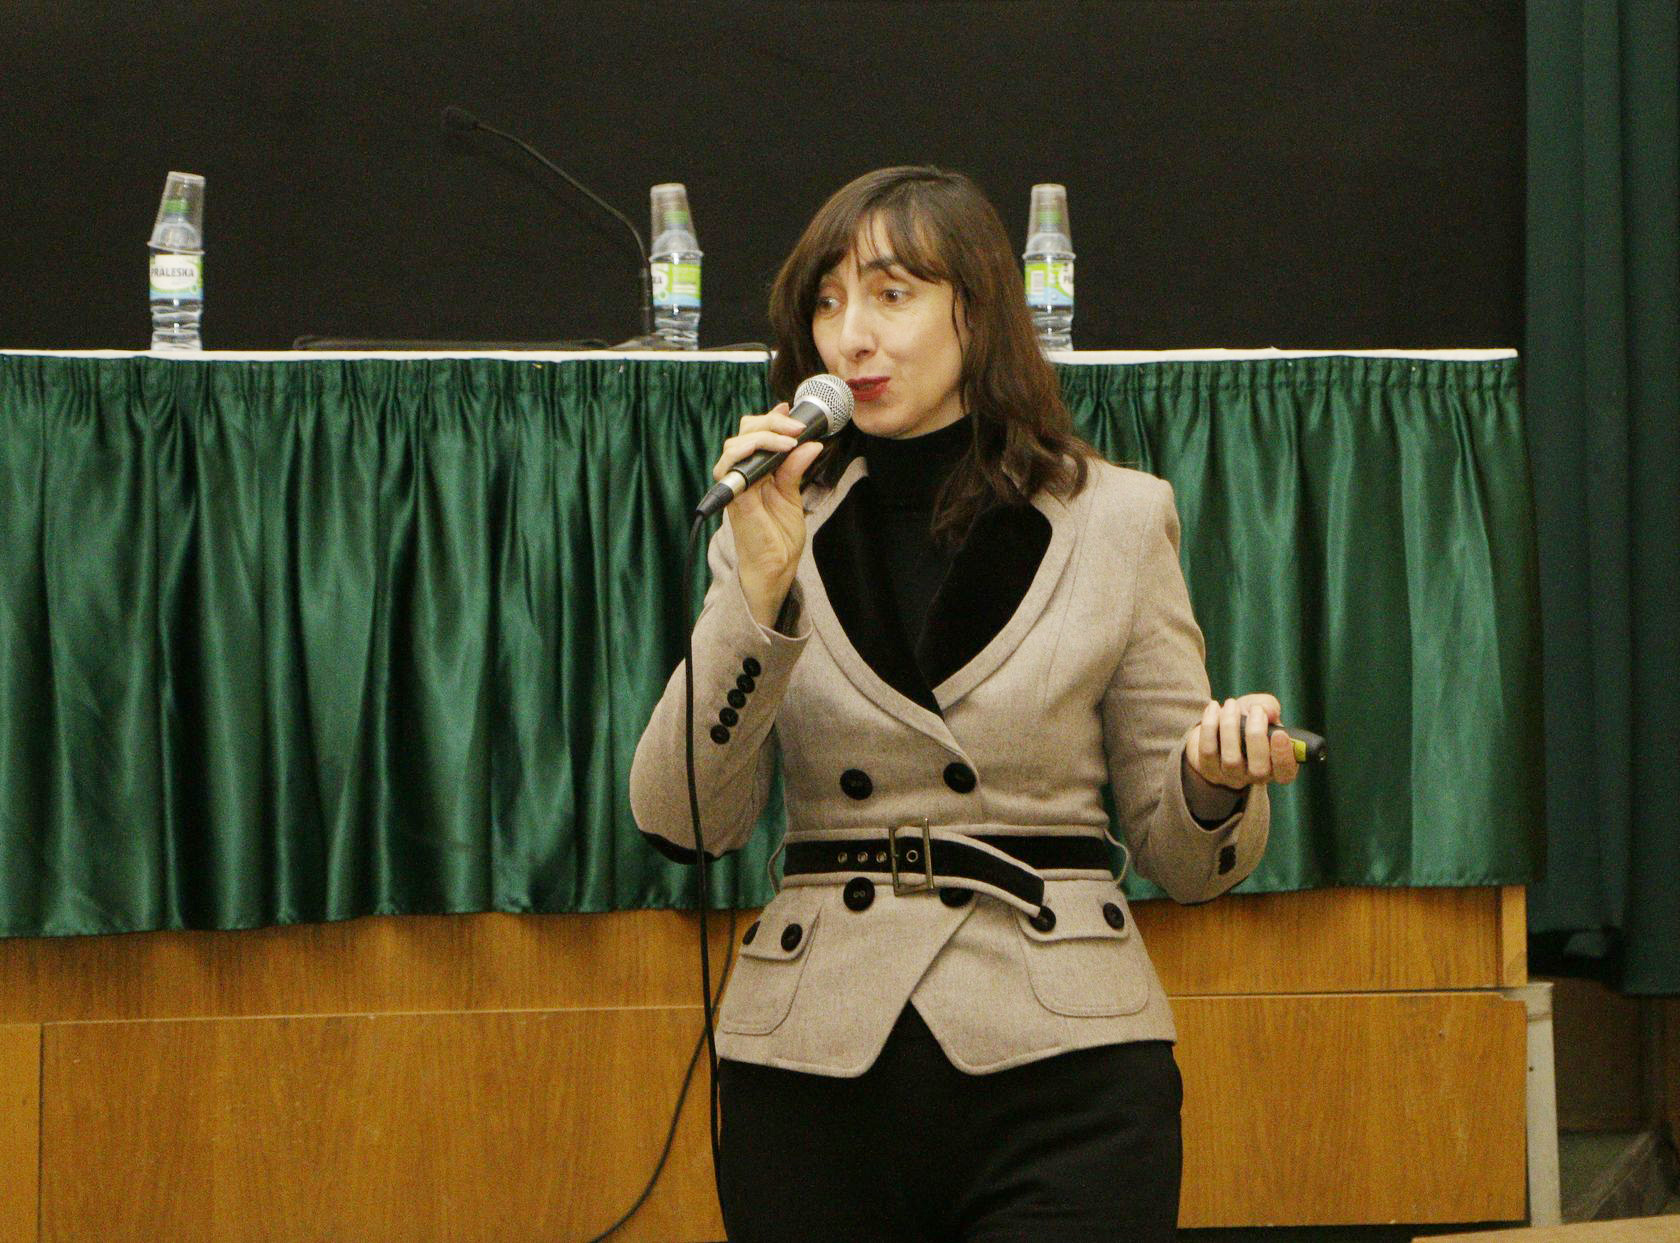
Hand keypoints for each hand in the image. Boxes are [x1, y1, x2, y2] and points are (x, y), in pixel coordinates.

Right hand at [714, 403, 824, 626]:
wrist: (774, 568)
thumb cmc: (779, 537)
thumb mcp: (793, 495)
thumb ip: (796, 468)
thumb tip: (811, 443)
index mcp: (755, 472)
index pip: (754, 434)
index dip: (769, 418)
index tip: (789, 409)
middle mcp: (741, 476)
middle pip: (743, 433)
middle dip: (769, 422)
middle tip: (795, 426)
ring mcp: (735, 486)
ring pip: (735, 444)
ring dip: (764, 434)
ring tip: (789, 439)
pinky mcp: (736, 498)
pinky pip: (733, 466)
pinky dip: (755, 451)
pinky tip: (779, 451)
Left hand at [1182, 694, 1301, 790]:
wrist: (1215, 728)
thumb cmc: (1245, 721)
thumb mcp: (1261, 709)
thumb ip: (1269, 707)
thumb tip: (1268, 711)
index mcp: (1276, 766)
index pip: (1286, 774)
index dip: (1284, 756)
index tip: (1280, 733)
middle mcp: (1255, 777)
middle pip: (1259, 770)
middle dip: (1257, 735)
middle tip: (1256, 710)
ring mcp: (1230, 777)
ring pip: (1231, 759)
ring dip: (1231, 726)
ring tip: (1231, 704)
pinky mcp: (1208, 770)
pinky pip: (1207, 751)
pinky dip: (1210, 726)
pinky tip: (1214, 708)